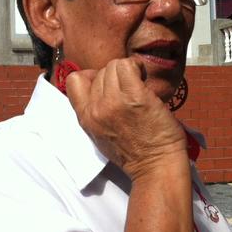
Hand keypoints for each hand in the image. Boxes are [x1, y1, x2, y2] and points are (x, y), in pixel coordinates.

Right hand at [65, 58, 186, 179]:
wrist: (156, 166)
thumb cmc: (134, 153)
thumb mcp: (100, 135)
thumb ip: (94, 111)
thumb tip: (99, 86)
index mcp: (86, 118)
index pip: (74, 80)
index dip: (92, 77)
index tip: (108, 86)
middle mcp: (96, 109)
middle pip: (100, 71)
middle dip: (116, 77)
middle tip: (130, 90)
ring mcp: (115, 102)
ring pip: (114, 65)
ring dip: (128, 71)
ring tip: (138, 86)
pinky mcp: (135, 96)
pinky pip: (129, 65)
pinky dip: (138, 68)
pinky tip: (145, 80)